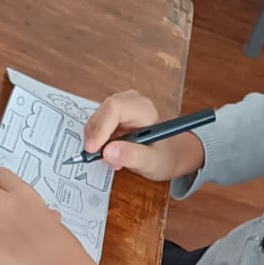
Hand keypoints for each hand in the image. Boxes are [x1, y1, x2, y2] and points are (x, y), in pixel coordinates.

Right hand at [84, 91, 204, 181]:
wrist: (169, 155)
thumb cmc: (165, 156)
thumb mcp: (152, 162)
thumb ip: (132, 156)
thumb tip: (108, 152)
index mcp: (143, 108)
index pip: (114, 108)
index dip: (100, 128)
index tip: (93, 149)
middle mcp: (130, 102)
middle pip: (101, 113)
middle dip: (96, 137)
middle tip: (101, 158)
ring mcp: (120, 107)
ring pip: (96, 120)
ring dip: (97, 141)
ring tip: (112, 159)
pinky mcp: (113, 116)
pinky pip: (97, 126)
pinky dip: (98, 141)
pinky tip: (110, 153)